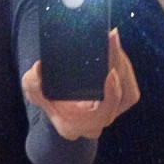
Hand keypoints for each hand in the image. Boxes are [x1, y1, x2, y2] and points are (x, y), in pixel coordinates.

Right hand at [22, 28, 139, 140]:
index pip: (104, 113)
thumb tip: (38, 69)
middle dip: (119, 65)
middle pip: (122, 96)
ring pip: (129, 90)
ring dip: (123, 63)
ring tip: (112, 39)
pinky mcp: (119, 100)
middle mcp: (99, 122)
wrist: (62, 109)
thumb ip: (33, 84)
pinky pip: (129, 86)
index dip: (111, 94)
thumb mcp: (36, 92)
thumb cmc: (50, 101)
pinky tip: (115, 48)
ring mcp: (112, 112)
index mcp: (80, 124)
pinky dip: (124, 65)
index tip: (111, 72)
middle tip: (111, 38)